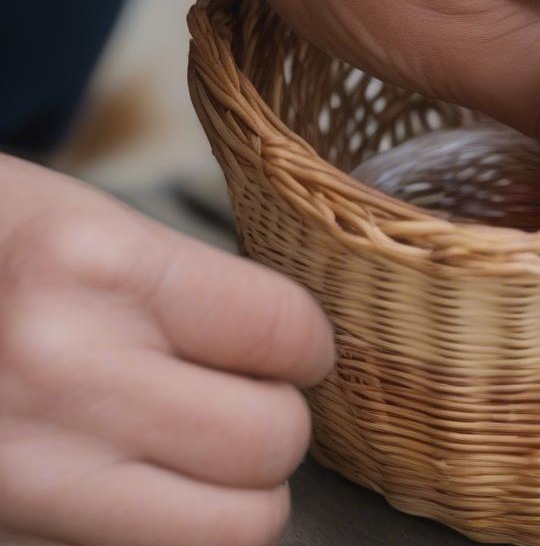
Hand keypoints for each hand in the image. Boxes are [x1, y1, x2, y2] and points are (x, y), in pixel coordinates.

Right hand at [0, 154, 334, 545]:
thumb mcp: (84, 224)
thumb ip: (186, 286)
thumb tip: (289, 346)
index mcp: (99, 266)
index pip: (282, 329)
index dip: (310, 341)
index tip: (298, 346)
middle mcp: (65, 372)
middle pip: (269, 439)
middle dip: (280, 420)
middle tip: (252, 396)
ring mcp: (29, 471)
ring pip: (232, 528)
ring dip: (242, 492)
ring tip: (209, 451)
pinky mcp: (10, 531)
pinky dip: (175, 530)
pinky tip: (150, 484)